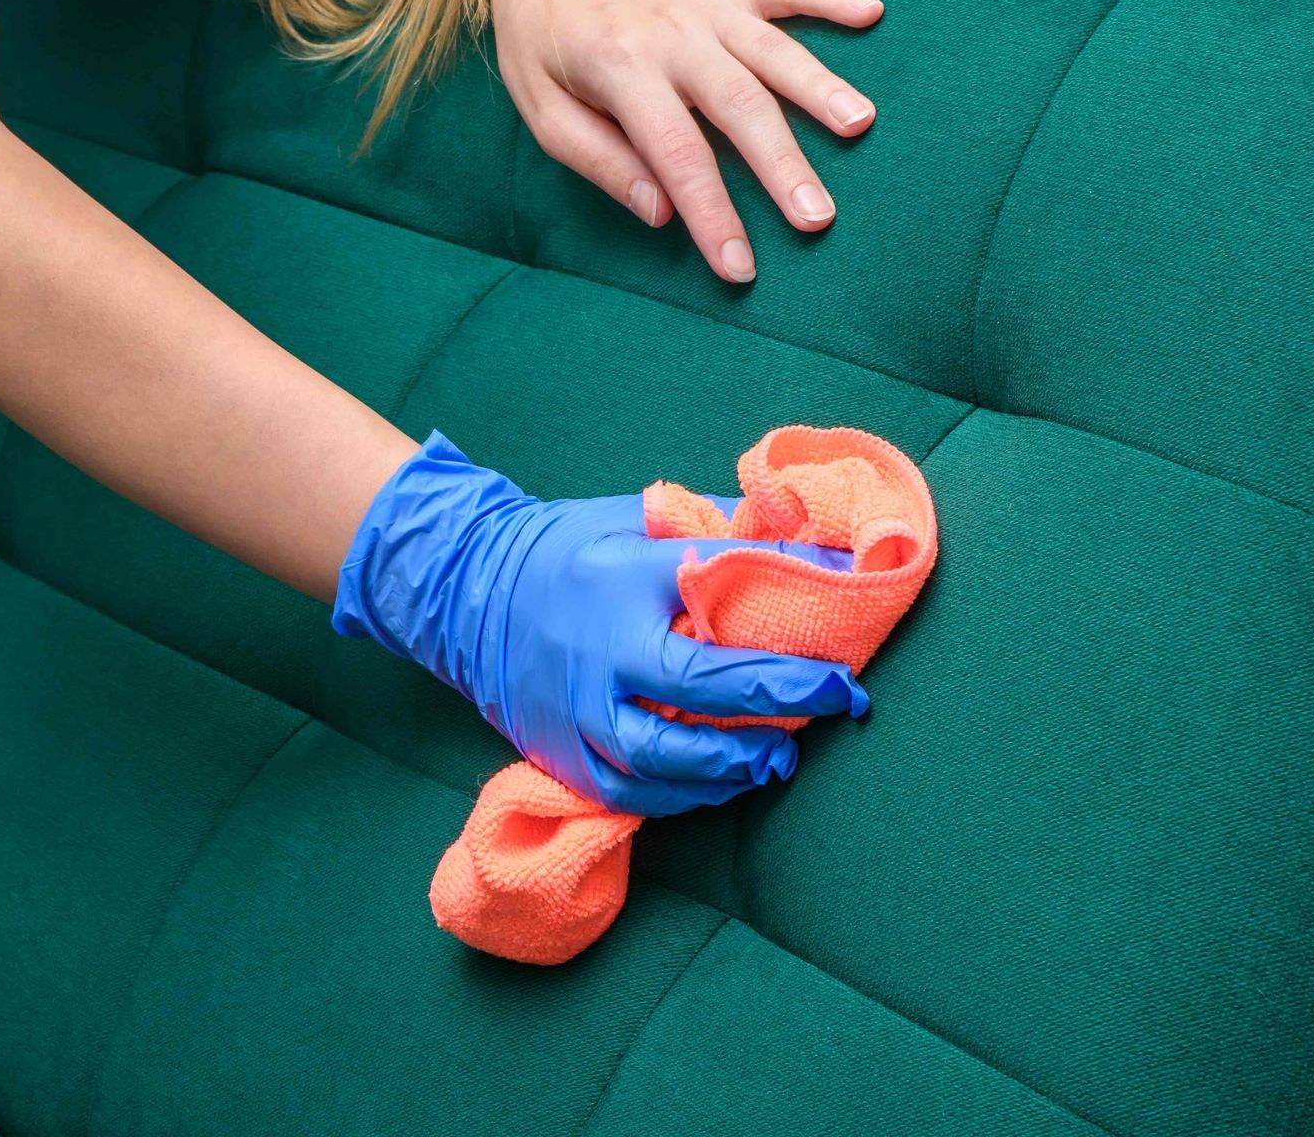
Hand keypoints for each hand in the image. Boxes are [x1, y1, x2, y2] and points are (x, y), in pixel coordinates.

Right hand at [332, 433, 868, 815]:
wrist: (469, 590)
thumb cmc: (574, 549)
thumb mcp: (642, 520)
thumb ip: (724, 533)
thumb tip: (817, 547)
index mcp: (623, 585)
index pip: (721, 615)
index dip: (789, 645)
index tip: (844, 660)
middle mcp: (598, 657)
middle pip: (699, 696)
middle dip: (779, 705)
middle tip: (838, 703)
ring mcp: (576, 715)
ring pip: (666, 761)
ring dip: (736, 764)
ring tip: (783, 754)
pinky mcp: (563, 757)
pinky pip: (635, 794)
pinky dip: (688, 794)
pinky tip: (727, 780)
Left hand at [489, 0, 882, 284]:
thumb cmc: (546, 42)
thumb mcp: (543, 110)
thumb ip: (599, 162)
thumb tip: (660, 214)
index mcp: (620, 71)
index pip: (675, 154)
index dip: (711, 213)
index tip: (739, 267)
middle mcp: (672, 34)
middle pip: (737, 105)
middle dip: (781, 164)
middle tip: (817, 218)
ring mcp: (706, 3)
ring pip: (772, 48)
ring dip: (819, 86)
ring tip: (860, 125)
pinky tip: (872, 13)